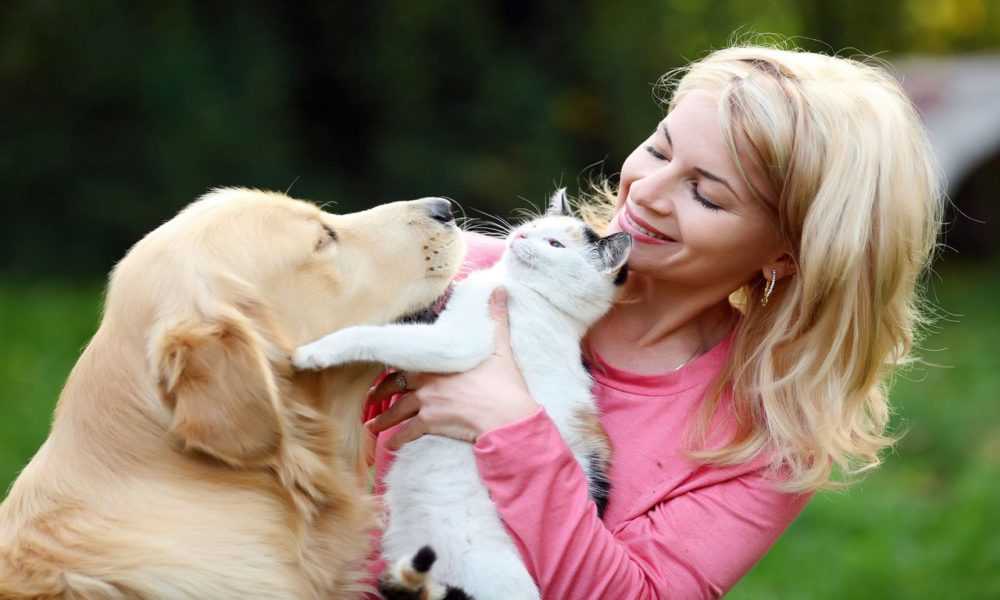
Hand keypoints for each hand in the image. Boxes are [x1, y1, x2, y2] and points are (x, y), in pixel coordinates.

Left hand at [366, 288, 538, 450]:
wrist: (507, 416)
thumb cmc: (504, 384)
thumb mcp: (500, 347)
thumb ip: (496, 318)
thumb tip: (499, 290)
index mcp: (439, 362)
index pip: (409, 360)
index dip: (395, 365)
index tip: (385, 369)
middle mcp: (427, 381)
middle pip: (396, 385)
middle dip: (382, 392)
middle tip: (373, 397)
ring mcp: (427, 403)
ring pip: (396, 411)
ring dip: (383, 419)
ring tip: (372, 425)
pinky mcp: (431, 424)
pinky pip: (406, 433)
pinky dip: (396, 440)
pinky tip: (389, 446)